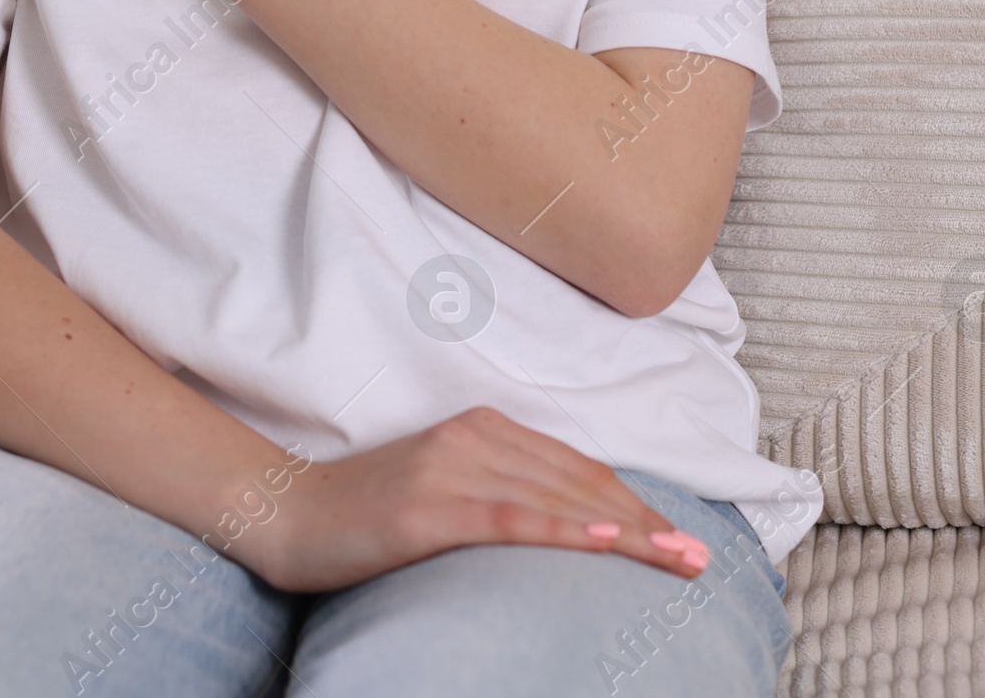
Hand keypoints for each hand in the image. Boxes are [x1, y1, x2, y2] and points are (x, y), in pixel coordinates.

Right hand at [251, 407, 707, 594]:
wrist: (291, 514)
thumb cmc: (368, 511)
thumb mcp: (443, 488)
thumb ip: (498, 488)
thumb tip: (565, 518)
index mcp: (481, 427)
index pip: (577, 467)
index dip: (634, 502)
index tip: (679, 539)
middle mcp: (473, 437)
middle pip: (578, 481)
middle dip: (645, 522)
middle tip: (697, 561)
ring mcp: (450, 468)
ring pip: (557, 497)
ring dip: (624, 531)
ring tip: (672, 561)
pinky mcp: (428, 508)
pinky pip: (509, 516)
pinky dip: (560, 527)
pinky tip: (602, 540)